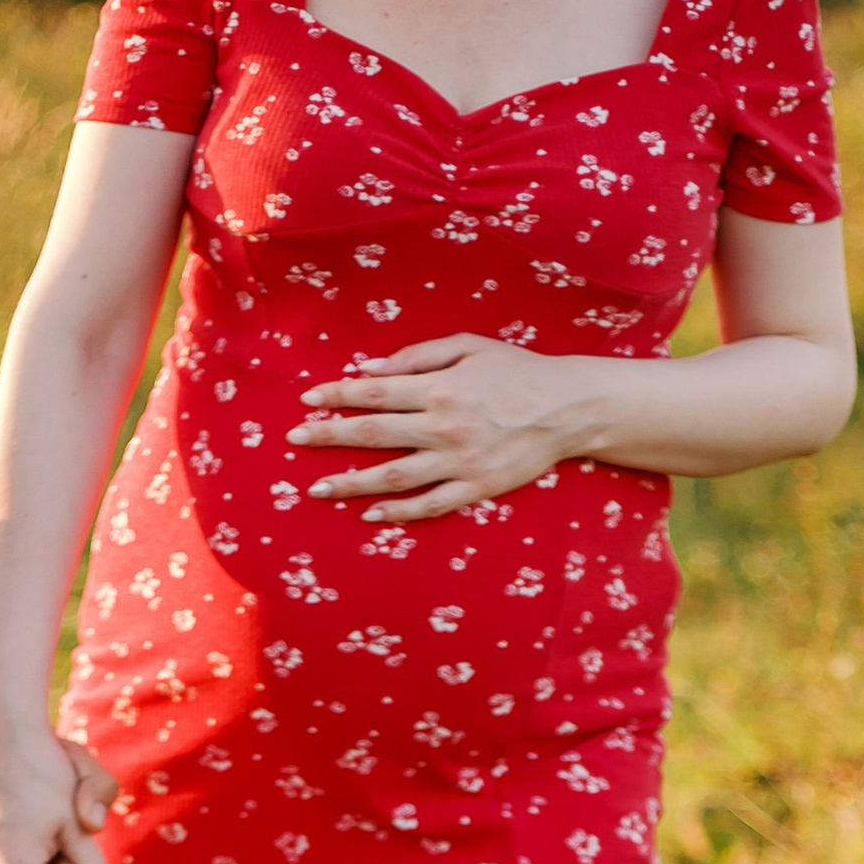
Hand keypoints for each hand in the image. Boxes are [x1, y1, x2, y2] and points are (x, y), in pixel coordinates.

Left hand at [290, 334, 596, 521]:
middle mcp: (443, 426)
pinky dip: (398, 513)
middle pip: (373, 433)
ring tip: (319, 489)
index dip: (337, 396)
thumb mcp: (468, 347)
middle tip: (296, 441)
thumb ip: (417, 357)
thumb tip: (369, 370)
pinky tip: (370, 516)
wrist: (567, 408)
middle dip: (329, 437)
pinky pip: (429, 505)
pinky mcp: (475, 488)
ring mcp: (458, 462)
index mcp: (439, 387)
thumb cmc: (516, 371)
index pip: (374, 392)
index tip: (306, 400)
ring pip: (393, 476)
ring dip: (352, 483)